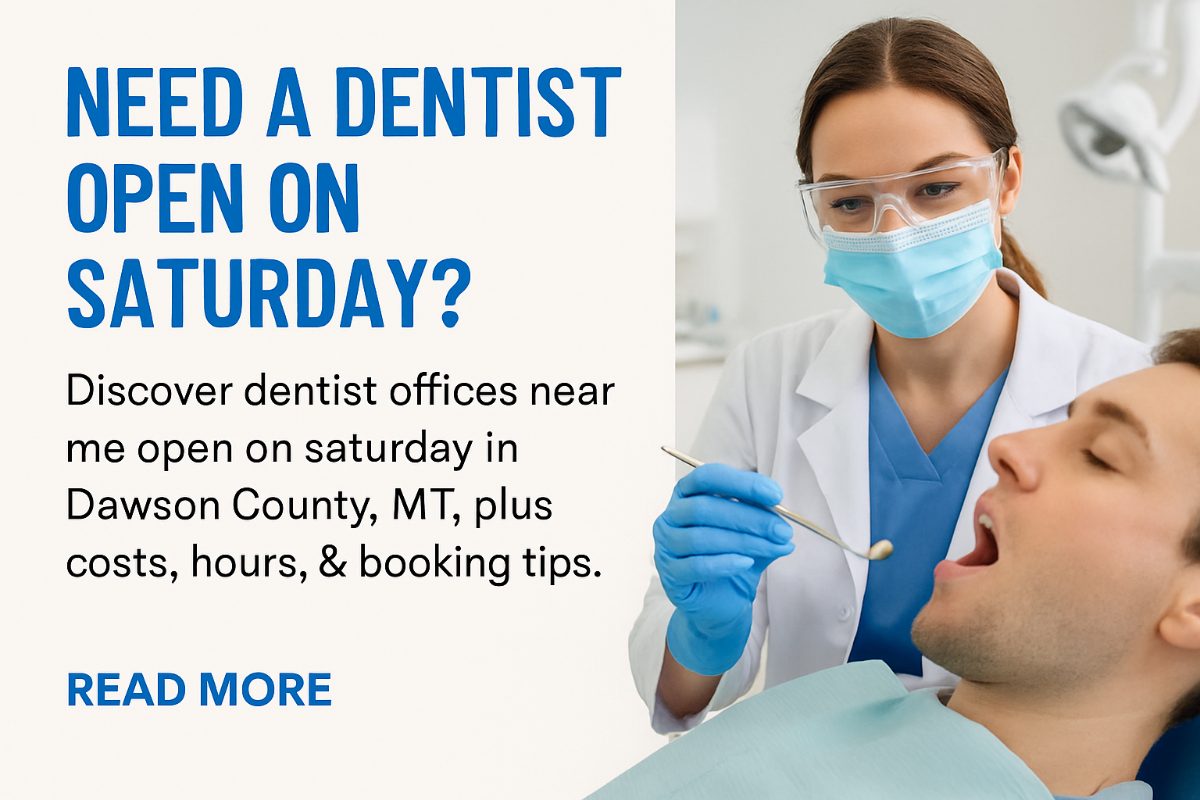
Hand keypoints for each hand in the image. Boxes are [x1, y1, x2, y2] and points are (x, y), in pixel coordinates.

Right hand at [653, 463, 793, 674]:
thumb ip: (760, 519)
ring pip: (701, 537)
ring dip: (744, 541)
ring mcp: (665, 546)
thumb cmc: (733, 560)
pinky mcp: (670, 575)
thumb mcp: (751, 533)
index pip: (707, 477)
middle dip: (750, 518)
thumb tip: (780, 517)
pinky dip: (724, 563)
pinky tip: (746, 563)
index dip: (741, 483)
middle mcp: (670, 516)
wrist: (721, 604)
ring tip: (774, 548)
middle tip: (782, 530)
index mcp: (687, 495)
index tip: (775, 495)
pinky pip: (696, 565)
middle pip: (705, 507)